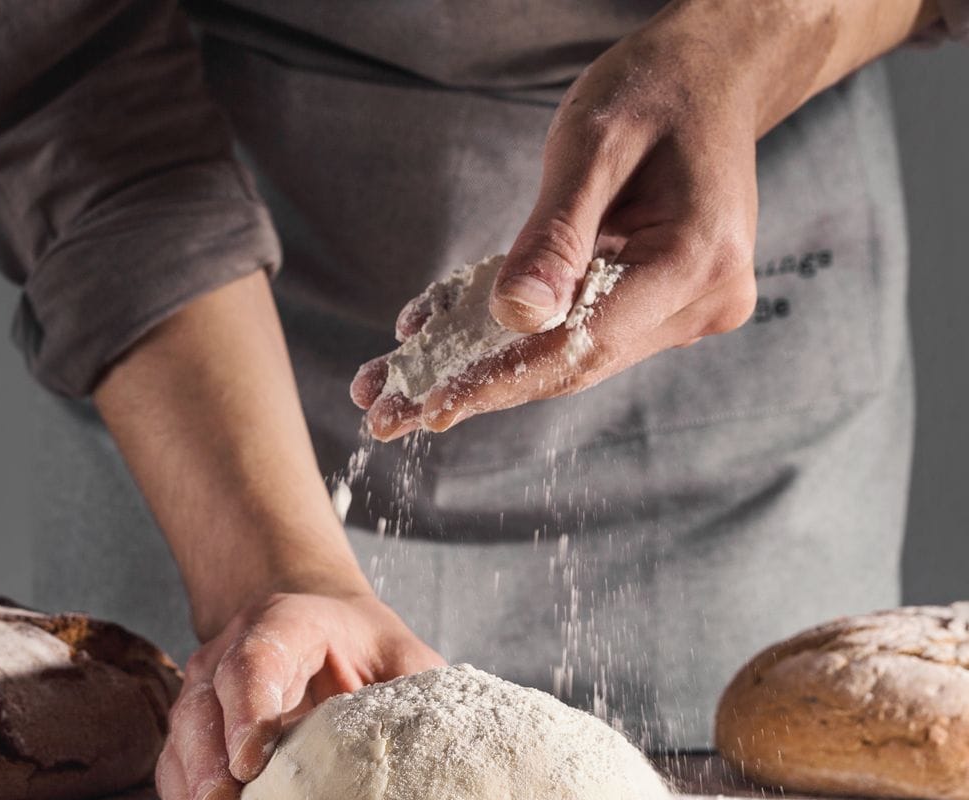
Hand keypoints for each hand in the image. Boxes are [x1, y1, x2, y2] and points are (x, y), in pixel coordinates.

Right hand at [154, 590, 443, 799]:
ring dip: (191, 795)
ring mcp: (208, 687)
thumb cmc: (366, 647)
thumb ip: (417, 694)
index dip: (249, 709)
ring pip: (183, 739)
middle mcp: (232, 649)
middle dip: (210, 768)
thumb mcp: (402, 656)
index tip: (251, 763)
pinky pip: (176, 765)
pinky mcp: (198, 725)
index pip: (255, 661)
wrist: (322, 625)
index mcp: (287, 622)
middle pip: (206, 706)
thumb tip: (446, 757)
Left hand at [352, 0, 935, 440]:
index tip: (435, 406)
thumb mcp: (593, 146)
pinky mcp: (662, 312)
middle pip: (574, 366)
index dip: (504, 378)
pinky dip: (516, 343)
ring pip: (572, 360)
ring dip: (489, 373)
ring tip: (405, 389)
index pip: (583, 342)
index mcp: (695, 262)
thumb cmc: (654, 92)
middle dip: (481, 388)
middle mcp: (700, 305)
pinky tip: (452, 348)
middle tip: (394, 413)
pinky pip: (580, 336)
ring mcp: (685, 314)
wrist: (712, 78)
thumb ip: (554, 236)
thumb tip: (515, 318)